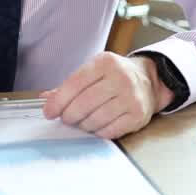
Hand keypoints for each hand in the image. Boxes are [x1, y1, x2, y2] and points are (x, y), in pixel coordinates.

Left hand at [40, 52, 174, 138]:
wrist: (149, 80)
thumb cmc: (114, 76)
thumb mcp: (94, 71)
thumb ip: (70, 84)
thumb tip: (46, 98)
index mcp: (105, 62)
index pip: (75, 84)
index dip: (58, 101)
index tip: (49, 112)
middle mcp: (120, 78)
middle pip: (84, 103)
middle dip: (69, 115)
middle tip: (65, 119)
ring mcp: (131, 97)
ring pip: (95, 119)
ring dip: (82, 125)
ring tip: (81, 122)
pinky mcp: (138, 115)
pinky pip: (109, 130)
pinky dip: (97, 132)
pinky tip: (95, 126)